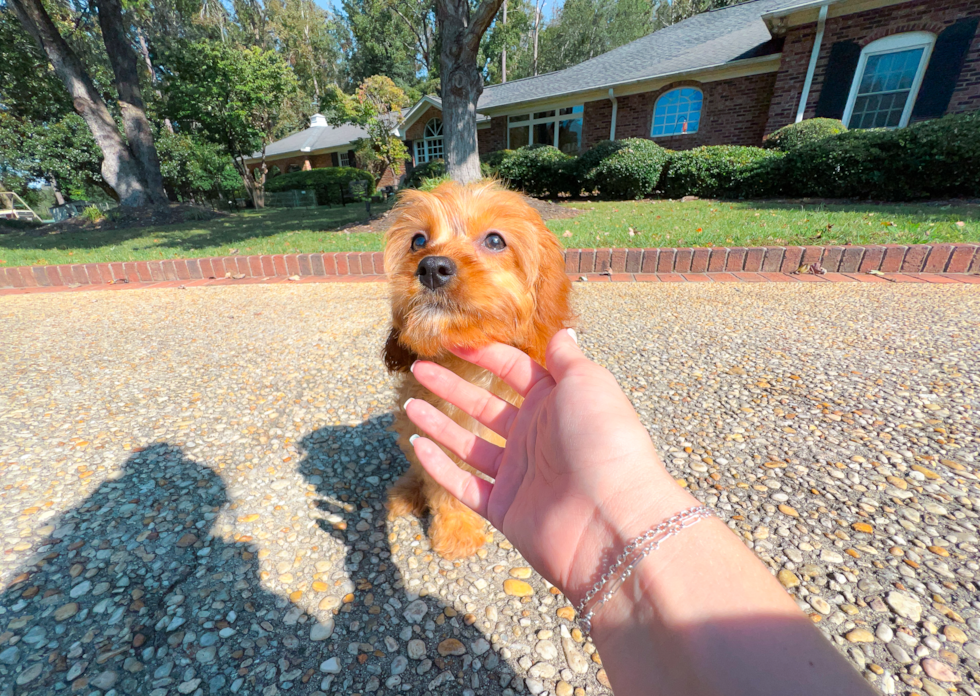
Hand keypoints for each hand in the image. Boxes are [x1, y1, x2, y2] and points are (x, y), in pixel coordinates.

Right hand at [403, 329, 696, 603]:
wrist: (611, 520)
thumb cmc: (605, 441)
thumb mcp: (588, 384)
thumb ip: (566, 359)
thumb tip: (562, 331)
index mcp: (556, 404)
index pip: (513, 371)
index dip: (484, 354)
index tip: (452, 341)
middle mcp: (536, 437)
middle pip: (484, 405)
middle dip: (451, 386)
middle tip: (419, 369)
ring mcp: (518, 474)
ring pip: (468, 444)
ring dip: (439, 424)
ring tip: (409, 404)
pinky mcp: (504, 509)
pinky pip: (464, 484)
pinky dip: (439, 467)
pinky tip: (417, 445)